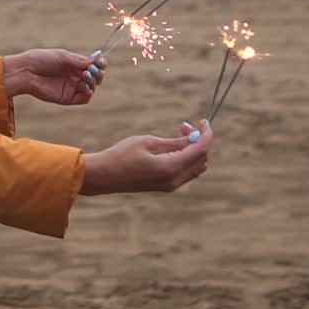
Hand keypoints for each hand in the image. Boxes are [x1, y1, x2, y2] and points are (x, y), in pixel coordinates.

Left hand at [3, 48, 106, 103]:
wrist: (26, 72)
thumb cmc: (42, 59)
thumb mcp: (63, 57)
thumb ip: (81, 61)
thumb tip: (99, 59)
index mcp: (73, 64)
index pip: (93, 65)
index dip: (100, 64)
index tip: (102, 62)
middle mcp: (74, 76)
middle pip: (95, 77)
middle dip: (98, 73)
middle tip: (91, 70)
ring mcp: (71, 87)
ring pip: (92, 87)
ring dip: (93, 82)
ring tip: (84, 75)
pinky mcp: (67, 98)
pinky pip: (84, 98)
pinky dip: (88, 92)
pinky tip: (83, 86)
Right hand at [80, 119, 212, 195]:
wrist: (103, 176)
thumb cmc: (121, 155)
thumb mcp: (147, 142)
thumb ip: (173, 142)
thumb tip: (193, 138)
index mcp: (171, 168)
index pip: (200, 150)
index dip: (206, 134)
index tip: (204, 121)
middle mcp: (175, 180)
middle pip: (201, 159)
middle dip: (199, 140)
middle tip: (184, 125)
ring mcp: (171, 185)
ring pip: (196, 167)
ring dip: (194, 149)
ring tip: (180, 133)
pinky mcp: (166, 187)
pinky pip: (186, 172)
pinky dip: (187, 158)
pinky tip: (174, 147)